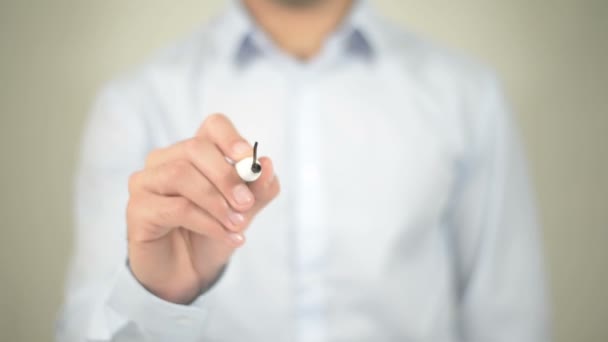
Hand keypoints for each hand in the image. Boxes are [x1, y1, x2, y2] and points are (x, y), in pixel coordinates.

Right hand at [126, 113, 279, 303]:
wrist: (188, 272)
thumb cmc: (212, 233)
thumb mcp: (243, 212)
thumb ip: (258, 190)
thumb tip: (268, 165)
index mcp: (195, 152)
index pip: (213, 126)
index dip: (231, 138)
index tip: (249, 160)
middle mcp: (166, 160)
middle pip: (195, 148)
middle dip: (226, 176)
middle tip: (246, 204)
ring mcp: (146, 182)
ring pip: (180, 175)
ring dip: (216, 202)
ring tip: (238, 225)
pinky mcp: (137, 209)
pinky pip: (174, 208)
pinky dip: (207, 223)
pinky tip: (227, 237)